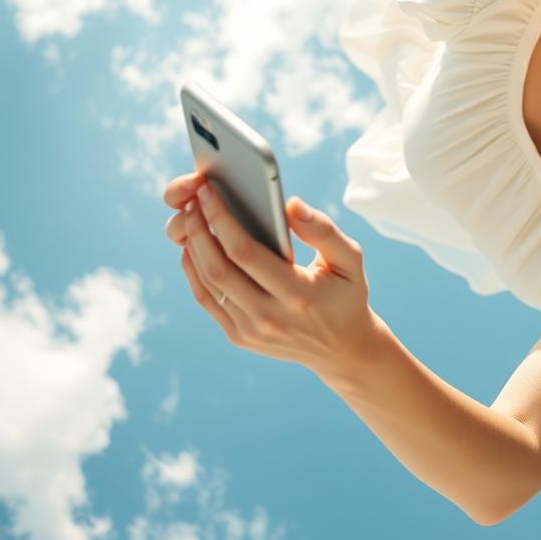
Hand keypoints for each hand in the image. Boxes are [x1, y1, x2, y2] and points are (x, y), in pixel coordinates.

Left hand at [162, 173, 377, 376]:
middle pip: (219, 268)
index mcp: (298, 294)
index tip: (208, 191)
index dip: (221, 219)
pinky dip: (194, 272)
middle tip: (192, 200)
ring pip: (208, 285)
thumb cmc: (346, 293)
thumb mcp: (350, 258)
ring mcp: (251, 331)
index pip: (245, 252)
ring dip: (193, 248)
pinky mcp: (240, 337)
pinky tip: (192, 248)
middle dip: (199, 229)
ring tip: (190, 218)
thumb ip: (323, 230)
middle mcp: (270, 317)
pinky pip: (207, 301)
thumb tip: (290, 204)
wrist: (342, 348)